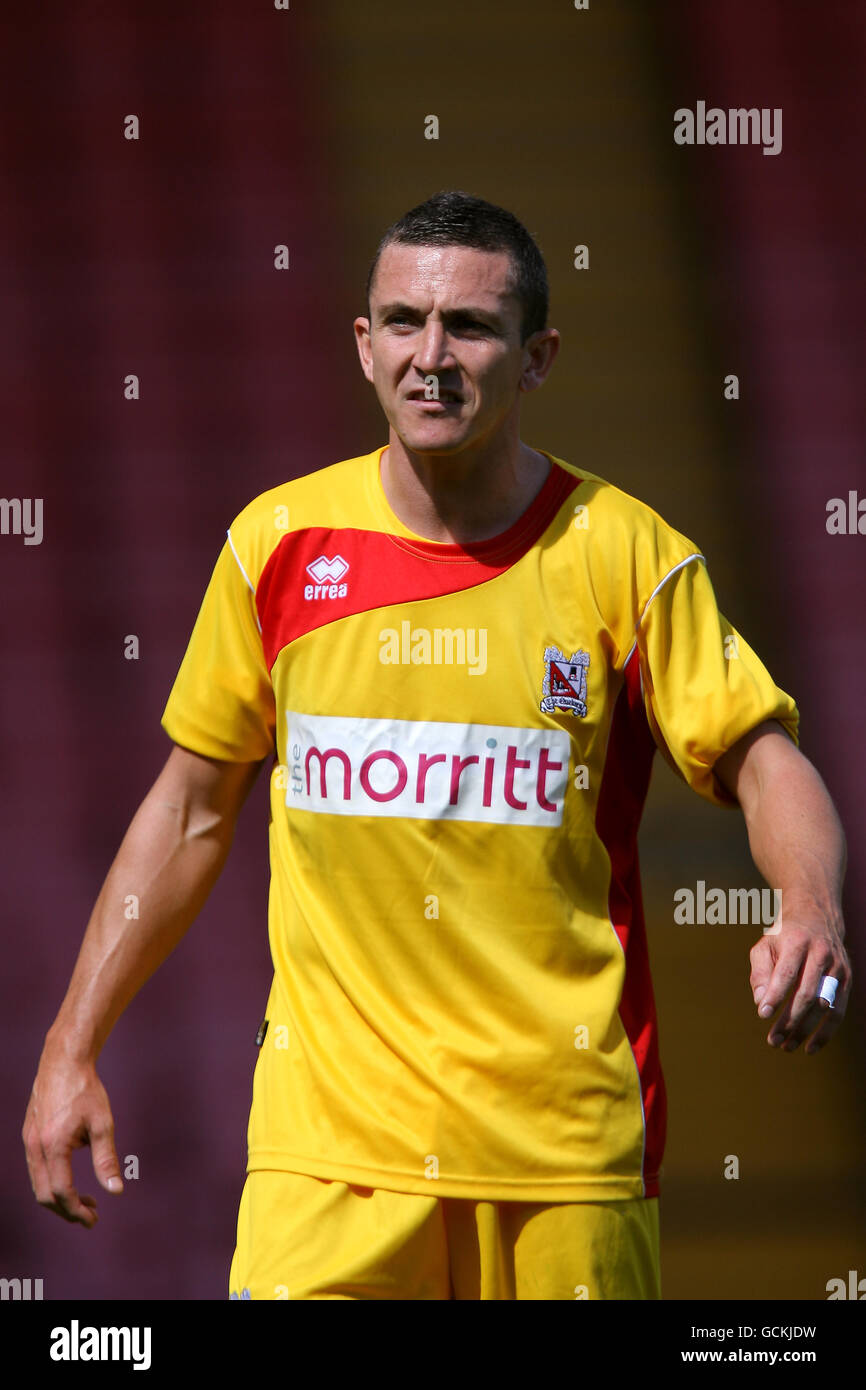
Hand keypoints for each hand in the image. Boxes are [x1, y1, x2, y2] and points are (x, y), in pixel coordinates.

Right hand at [23, 1046, 122, 1226]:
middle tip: (91, 1215)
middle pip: (44, 1194)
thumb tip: (116, 1190)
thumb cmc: (86, 1090)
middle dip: (67, 1210)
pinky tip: (72, 1174)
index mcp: (53, 1145)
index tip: (93, 1219)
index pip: (61, 1192)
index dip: (76, 1211)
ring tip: (86, 1198)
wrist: (64, 1060)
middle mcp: (35, 1146)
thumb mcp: (102, 1123)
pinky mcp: (29, 1134)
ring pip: (38, 1183)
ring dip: (60, 1196)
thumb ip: (106, 1159)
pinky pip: (36, 1168)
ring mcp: (28, 1140)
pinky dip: (52, 1180)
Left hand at [749, 911, 850, 1053]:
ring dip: (805, 1030)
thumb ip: (760, 973)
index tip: (763, 1015)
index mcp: (797, 941)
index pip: (786, 973)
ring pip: (823, 1006)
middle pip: (806, 993)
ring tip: (786, 1046)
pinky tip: (810, 1047)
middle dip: (789, 1020)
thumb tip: (761, 1002)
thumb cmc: (783, 938)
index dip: (775, 995)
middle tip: (773, 1040)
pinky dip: (825, 1033)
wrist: (816, 917)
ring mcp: (837, 967)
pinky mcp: (847, 980)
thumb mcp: (765, 946)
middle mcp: (821, 954)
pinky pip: (838, 1011)